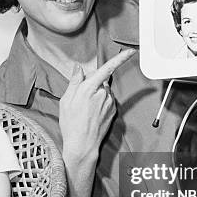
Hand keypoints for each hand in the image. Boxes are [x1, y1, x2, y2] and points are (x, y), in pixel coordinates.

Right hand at [59, 49, 135, 164]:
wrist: (82, 145)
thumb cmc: (71, 124)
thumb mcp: (66, 101)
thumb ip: (74, 82)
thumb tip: (78, 68)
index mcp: (89, 89)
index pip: (107, 69)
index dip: (120, 59)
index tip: (131, 51)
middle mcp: (103, 94)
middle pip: (101, 80)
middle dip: (93, 83)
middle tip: (80, 98)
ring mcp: (110, 103)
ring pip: (104, 91)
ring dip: (97, 94)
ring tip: (85, 109)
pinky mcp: (113, 111)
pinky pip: (108, 100)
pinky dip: (101, 103)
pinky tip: (92, 114)